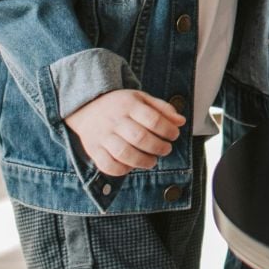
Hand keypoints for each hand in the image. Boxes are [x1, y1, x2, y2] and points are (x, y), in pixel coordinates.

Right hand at [66, 89, 184, 176]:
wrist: (87, 106)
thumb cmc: (120, 104)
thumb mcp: (142, 98)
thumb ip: (162, 108)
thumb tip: (181, 122)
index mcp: (129, 105)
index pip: (152, 119)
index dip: (168, 130)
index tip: (174, 135)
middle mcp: (114, 120)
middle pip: (139, 137)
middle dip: (158, 147)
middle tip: (166, 149)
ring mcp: (102, 136)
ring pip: (123, 153)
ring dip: (143, 161)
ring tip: (152, 161)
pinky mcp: (93, 149)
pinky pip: (107, 165)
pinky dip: (122, 170)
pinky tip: (132, 166)